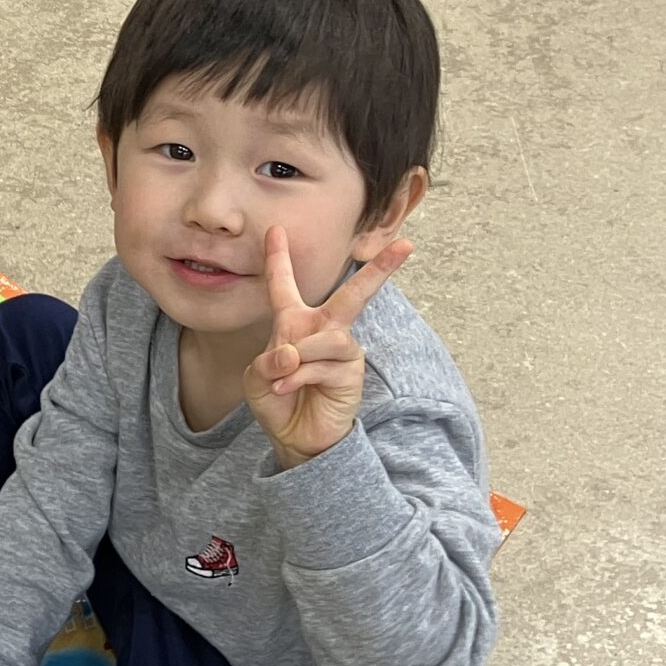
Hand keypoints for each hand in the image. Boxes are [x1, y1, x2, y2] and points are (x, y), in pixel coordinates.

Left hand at [244, 226, 411, 468]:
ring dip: (299, 357)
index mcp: (294, 323)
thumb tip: (292, 351)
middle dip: (379, 270)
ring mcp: (342, 350)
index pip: (282, 286)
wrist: (294, 437)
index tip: (275, 229)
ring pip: (327, 337)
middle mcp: (323, 330)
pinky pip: (324, 363)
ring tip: (283, 378)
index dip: (278, 257)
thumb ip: (269, 359)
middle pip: (351, 294)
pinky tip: (289, 387)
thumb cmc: (277, 401)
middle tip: (406, 244)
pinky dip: (300, 375)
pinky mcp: (351, 372)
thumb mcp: (258, 377)